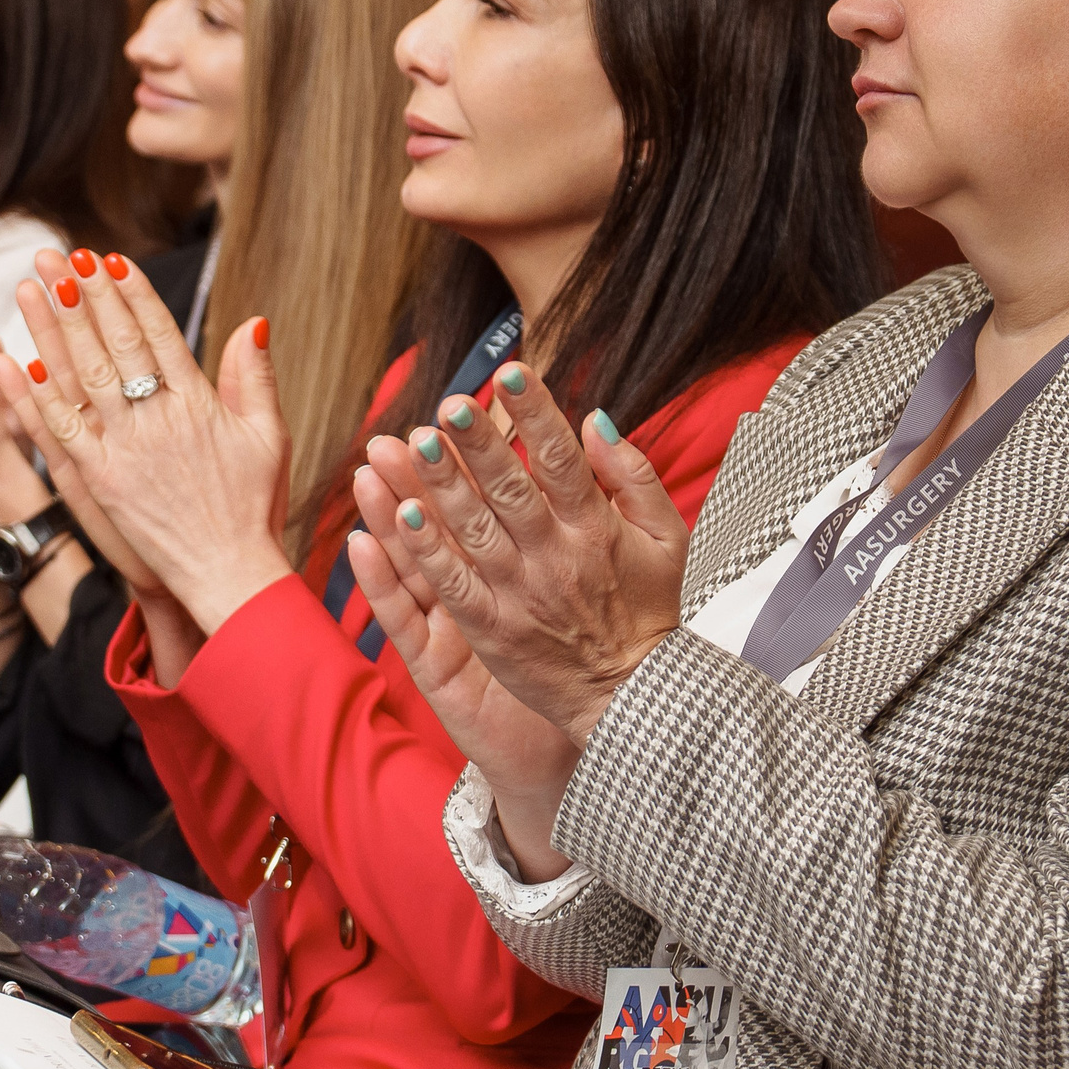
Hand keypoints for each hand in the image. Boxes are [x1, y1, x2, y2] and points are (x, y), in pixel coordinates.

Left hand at [9, 248, 293, 632]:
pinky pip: (59, 429)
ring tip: (34, 284)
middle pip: (115, 343)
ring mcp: (124, 449)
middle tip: (60, 254)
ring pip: (83, 375)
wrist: (228, 573)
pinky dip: (37, 394)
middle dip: (85, 295)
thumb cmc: (253, 508)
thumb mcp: (269, 437)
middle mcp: (157, 419)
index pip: (158, 333)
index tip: (109, 260)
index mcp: (198, 404)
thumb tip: (254, 321)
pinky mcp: (99, 482)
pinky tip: (16, 359)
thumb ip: (256, 377)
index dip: (131, 293)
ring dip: (55, 327)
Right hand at [343, 456, 584, 878]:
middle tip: (399, 429)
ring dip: (390, 514)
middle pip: (446, 519)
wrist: (590, 729)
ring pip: (417, 560)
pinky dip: (381, 581)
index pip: (489, 495)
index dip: (474, 454)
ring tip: (368, 470)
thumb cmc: (590, 652)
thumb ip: (612, 495)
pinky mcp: (437, 665)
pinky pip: (404, 618)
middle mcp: (480, 585)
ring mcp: (454, 622)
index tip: (461, 407)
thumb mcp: (609, 568)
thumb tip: (601, 426)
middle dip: (423, 473)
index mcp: (516, 560)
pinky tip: (359, 544)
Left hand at [361, 361, 688, 750]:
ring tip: (411, 444)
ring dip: (440, 486)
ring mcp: (519, 595)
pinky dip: (426, 552)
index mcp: (595, 529)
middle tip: (448, 404)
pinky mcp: (490, 630)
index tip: (512, 373)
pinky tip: (400, 515)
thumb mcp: (667, 536)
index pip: (563, 460)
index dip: (536, 415)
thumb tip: (595, 417)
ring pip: (472, 532)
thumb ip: (633, 473)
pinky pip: (451, 586)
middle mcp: (555, 558)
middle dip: (477, 444)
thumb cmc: (649, 608)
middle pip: (509, 490)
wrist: (633, 695)